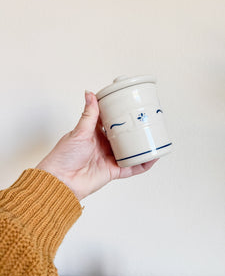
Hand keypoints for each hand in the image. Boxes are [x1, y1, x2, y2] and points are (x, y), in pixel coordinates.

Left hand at [36, 91, 157, 200]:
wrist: (61, 181)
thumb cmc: (64, 156)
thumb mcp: (79, 131)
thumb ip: (89, 114)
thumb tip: (89, 94)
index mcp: (95, 134)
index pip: (111, 122)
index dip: (121, 115)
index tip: (131, 107)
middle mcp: (104, 145)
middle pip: (123, 136)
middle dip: (135, 130)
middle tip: (147, 120)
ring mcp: (110, 158)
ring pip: (130, 151)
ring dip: (142, 146)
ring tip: (154, 137)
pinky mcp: (114, 171)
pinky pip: (132, 167)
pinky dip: (143, 163)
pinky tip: (153, 156)